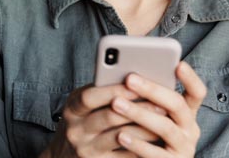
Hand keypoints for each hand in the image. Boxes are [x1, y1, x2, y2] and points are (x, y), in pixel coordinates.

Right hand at [40, 83, 167, 157]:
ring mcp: (86, 149)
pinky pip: (125, 156)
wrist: (64, 156)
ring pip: (121, 136)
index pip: (89, 97)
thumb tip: (133, 79)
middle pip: (108, 117)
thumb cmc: (82, 123)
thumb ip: (100, 94)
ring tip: (164, 121)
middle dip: (137, 109)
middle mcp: (76, 130)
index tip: (135, 84)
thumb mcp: (82, 107)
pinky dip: (143, 146)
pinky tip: (156, 140)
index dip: (112, 90)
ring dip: (145, 128)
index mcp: (72, 109)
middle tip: (161, 103)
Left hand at [110, 61, 206, 156]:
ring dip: (139, 114)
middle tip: (129, 78)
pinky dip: (138, 144)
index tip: (179, 64)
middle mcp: (190, 128)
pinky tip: (121, 136)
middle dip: (152, 90)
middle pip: (177, 105)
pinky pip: (156, 154)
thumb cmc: (147, 133)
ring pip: (165, 127)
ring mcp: (184, 147)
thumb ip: (147, 97)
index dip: (190, 78)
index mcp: (187, 112)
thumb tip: (125, 73)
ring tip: (116, 104)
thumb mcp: (152, 114)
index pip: (197, 92)